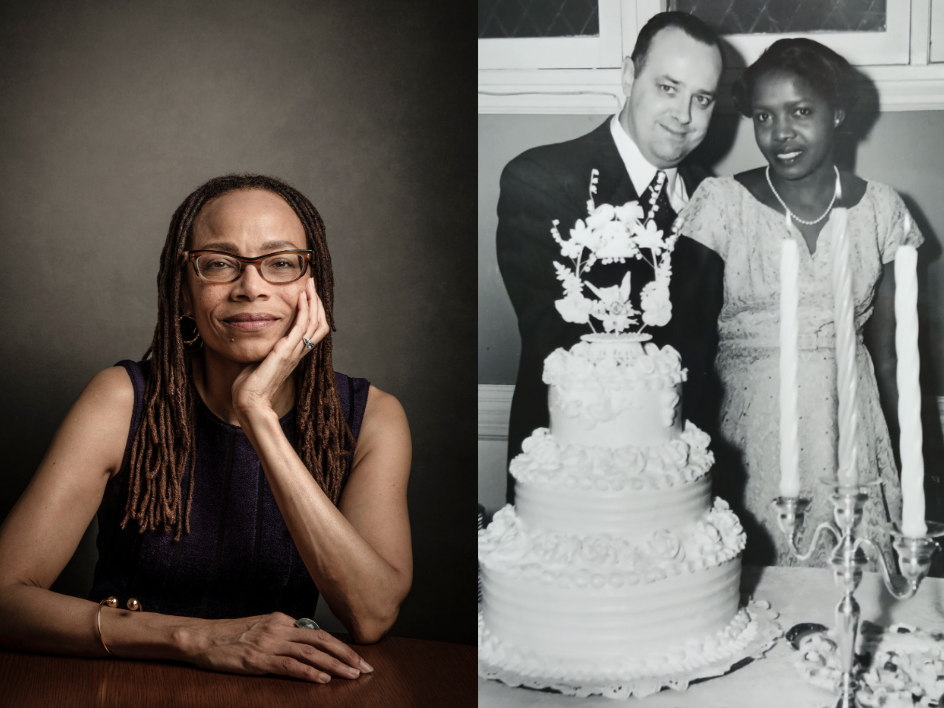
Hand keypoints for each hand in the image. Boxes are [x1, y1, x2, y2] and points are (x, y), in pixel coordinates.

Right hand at [185, 612, 372, 682]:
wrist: (201, 638)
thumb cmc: (230, 636)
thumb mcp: (262, 628)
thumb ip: (284, 635)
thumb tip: (306, 644)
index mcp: (282, 620)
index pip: (319, 633)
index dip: (341, 645)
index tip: (358, 658)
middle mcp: (280, 629)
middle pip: (321, 641)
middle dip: (347, 655)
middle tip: (366, 667)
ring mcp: (269, 644)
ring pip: (310, 653)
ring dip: (334, 664)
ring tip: (352, 675)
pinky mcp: (257, 660)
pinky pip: (288, 666)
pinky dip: (308, 672)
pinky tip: (322, 679)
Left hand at [231, 278, 327, 416]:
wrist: (248, 402)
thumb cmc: (250, 385)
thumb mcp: (260, 360)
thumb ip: (265, 348)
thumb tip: (259, 336)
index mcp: (294, 354)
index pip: (314, 329)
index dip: (314, 311)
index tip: (308, 293)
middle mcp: (298, 352)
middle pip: (319, 323)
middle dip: (317, 302)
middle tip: (312, 284)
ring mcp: (293, 352)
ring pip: (314, 323)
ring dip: (313, 301)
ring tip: (309, 285)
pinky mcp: (285, 352)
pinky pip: (300, 327)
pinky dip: (303, 310)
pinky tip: (300, 298)